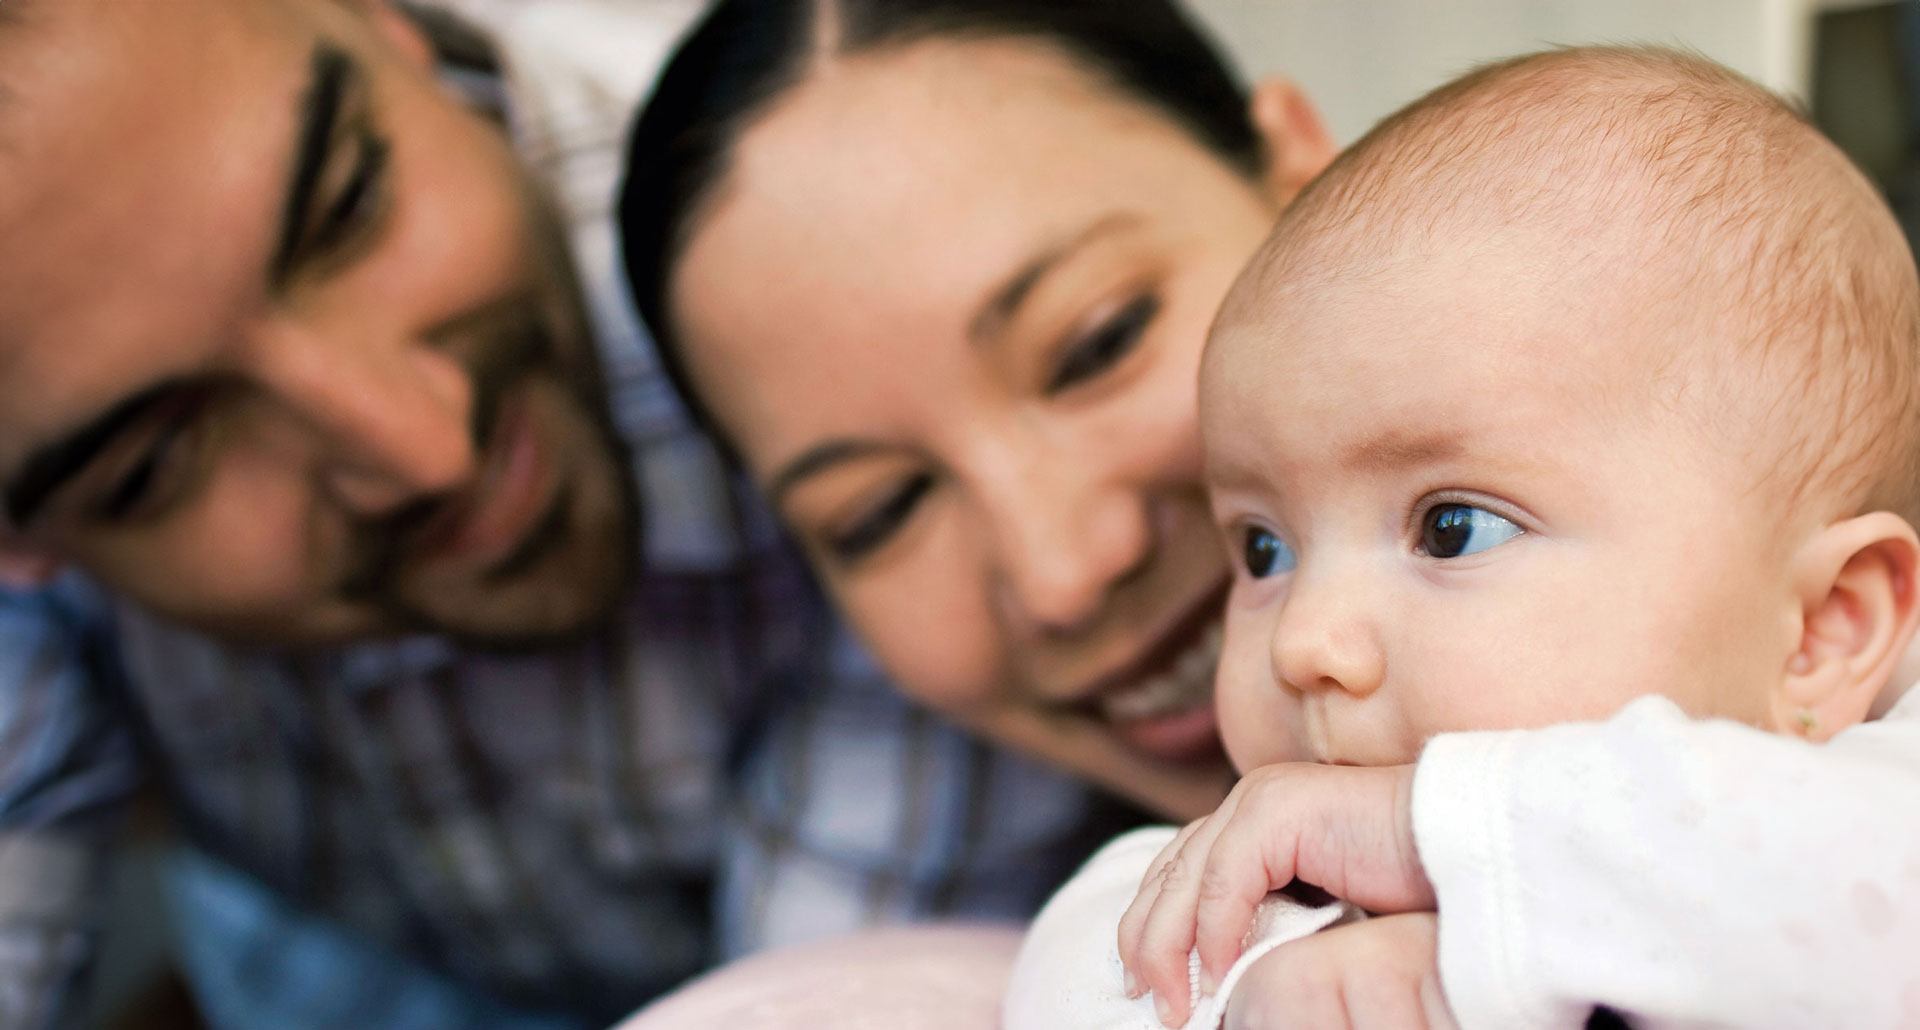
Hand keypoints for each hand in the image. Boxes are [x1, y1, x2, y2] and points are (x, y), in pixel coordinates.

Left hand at [1117, 763, 1432, 1027]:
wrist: (1466, 851)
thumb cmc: (1407, 892)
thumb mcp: (1316, 918)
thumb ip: (1269, 928)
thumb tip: (1223, 979)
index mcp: (1252, 824)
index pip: (1176, 876)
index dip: (1150, 930)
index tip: (1146, 987)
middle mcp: (1249, 803)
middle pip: (1168, 875)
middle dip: (1148, 942)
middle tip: (1147, 1001)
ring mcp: (1262, 798)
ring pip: (1186, 877)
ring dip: (1172, 947)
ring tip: (1175, 1002)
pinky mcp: (1283, 806)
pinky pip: (1229, 876)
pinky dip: (1216, 928)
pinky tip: (1219, 972)